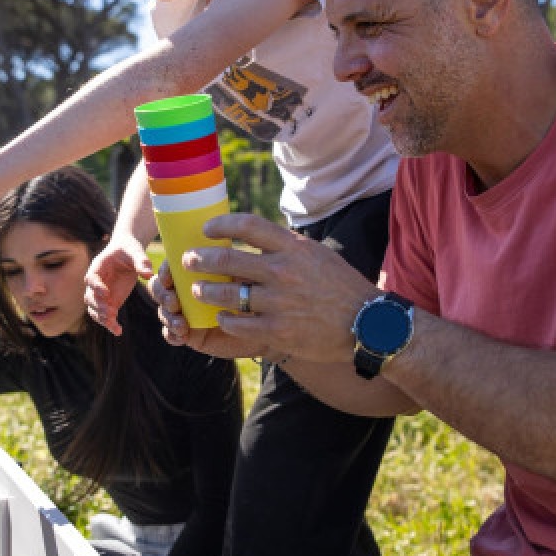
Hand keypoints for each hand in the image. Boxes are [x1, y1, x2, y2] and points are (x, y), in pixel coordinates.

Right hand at [85, 233, 154, 334]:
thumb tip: (148, 275)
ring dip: (101, 317)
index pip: (91, 278)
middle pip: (89, 297)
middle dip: (98, 306)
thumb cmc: (129, 250)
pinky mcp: (110, 302)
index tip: (105, 293)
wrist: (128, 253)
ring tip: (113, 324)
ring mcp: (102, 294)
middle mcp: (96, 282)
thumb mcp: (136, 252)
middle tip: (110, 312)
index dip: (96, 286)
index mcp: (98, 267)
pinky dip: (110, 324)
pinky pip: (106, 315)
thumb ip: (141, 262)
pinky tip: (118, 331)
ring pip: (94, 309)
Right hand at [149, 258, 250, 358]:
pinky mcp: (190, 333)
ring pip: (163, 310)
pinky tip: (182, 335)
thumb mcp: (242, 276)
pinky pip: (170, 334)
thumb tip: (214, 252)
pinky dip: (172, 334)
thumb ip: (228, 264)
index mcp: (196, 271)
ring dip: (166, 315)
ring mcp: (186, 312)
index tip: (170, 275)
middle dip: (162, 294)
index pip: (171, 265)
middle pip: (160, 287)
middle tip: (174, 302)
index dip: (165, 270)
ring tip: (180, 323)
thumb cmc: (257, 293)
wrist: (268, 324)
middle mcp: (187, 289)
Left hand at [169, 213, 379, 365]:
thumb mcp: (316, 255)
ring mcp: (279, 302)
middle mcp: (283, 271)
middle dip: (199, 259)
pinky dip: (224, 320)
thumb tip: (253, 234)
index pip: (247, 225)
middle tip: (188, 260)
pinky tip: (221, 318)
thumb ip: (285, 246)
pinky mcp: (278, 331)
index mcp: (293, 248)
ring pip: (225, 293)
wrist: (367, 325)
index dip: (221, 224)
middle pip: (226, 258)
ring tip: (198, 290)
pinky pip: (237, 324)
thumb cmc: (340, 287)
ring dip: (205, 291)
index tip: (207, 229)